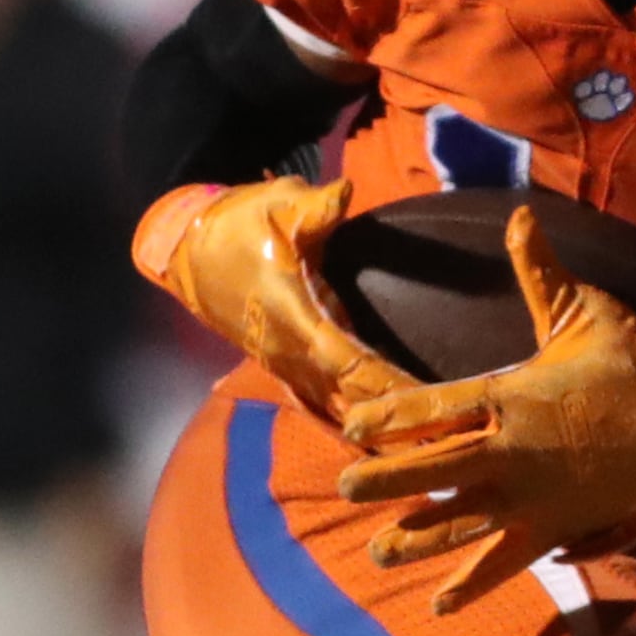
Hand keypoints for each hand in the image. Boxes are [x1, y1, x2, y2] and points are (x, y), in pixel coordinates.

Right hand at [131, 173, 403, 430]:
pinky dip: (354, 419)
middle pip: (351, 397)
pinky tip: (384, 438)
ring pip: (338, 406)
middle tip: (446, 434)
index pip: (350, 363)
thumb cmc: (236, 227)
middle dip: (395, 417)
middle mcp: (290, 352)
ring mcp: (286, 365)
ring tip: (426, 443)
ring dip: (378, 424)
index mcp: (293, 318)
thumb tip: (343, 193)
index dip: (388, 384)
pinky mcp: (286, 366)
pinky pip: (325, 402)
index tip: (429, 400)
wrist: (188, 253)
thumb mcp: (276, 207)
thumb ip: (314, 207)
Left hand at [333, 207, 635, 612]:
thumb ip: (541, 271)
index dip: (391, 418)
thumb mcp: (587, 311)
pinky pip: (505, 562)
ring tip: (378, 553)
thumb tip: (520, 215)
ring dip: (417, 539)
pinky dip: (472, 585)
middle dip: (387, 480)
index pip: (436, 409)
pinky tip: (440, 604)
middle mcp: (513, 452)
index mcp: (513, 397)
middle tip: (346, 487)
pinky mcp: (554, 527)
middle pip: (435, 469)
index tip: (353, 425)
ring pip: (460, 522)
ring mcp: (532, 497)